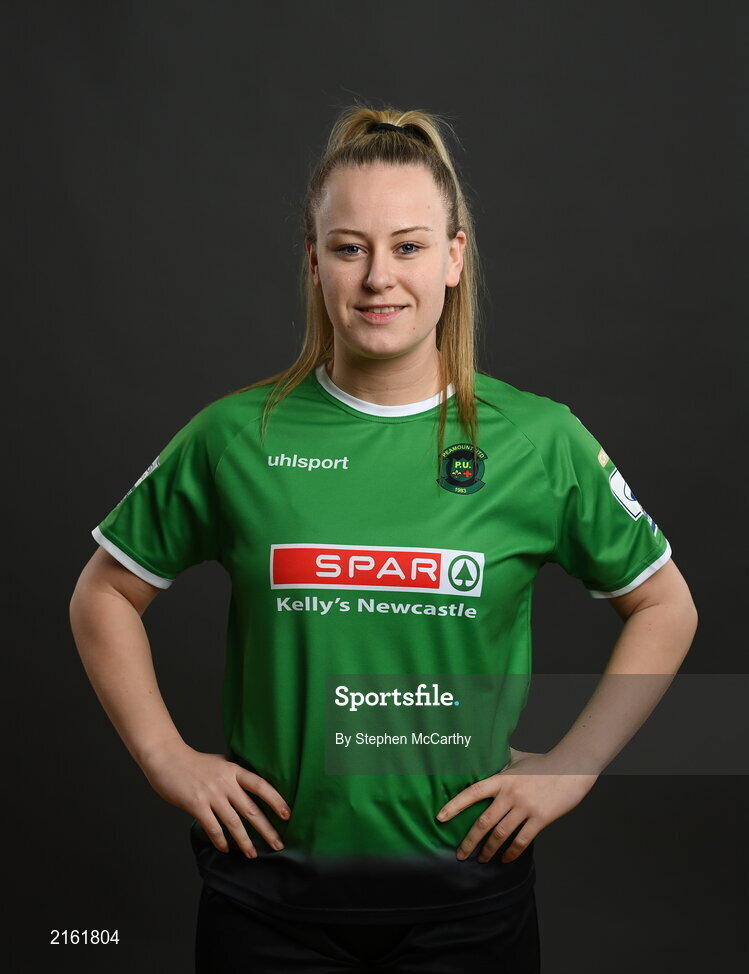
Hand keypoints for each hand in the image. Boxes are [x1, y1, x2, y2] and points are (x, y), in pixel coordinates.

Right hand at [142, 742, 291, 858]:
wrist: (167, 759)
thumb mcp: (220, 762)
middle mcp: (225, 782)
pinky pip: (213, 828)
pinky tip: (225, 848)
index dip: (276, 800)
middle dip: (266, 829)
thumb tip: (252, 786)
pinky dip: (220, 840)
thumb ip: (235, 774)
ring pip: (233, 822)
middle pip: (251, 809)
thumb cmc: (194, 763)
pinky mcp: (196, 805)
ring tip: (253, 854)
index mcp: (234, 770)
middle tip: (278, 844)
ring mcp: (211, 794)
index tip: (287, 815)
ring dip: (245, 841)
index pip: (260, 785)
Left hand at [436, 747, 597, 862]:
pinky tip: (505, 859)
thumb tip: (485, 750)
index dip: (454, 805)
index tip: (440, 818)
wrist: (571, 769)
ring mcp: (525, 807)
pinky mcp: (540, 819)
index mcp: (502, 778)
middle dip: (470, 841)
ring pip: (501, 835)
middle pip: (484, 822)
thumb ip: (501, 758)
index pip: (472, 792)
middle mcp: (510, 794)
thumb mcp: (518, 757)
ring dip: (489, 850)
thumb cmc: (543, 762)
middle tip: (460, 854)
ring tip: (482, 859)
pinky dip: (511, 852)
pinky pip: (522, 841)